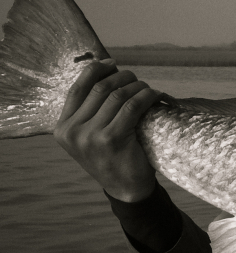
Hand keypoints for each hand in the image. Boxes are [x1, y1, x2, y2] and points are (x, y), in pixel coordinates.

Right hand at [54, 59, 162, 201]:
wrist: (126, 189)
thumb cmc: (113, 157)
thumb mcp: (91, 135)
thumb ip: (91, 110)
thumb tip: (106, 70)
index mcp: (62, 128)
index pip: (77, 88)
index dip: (95, 70)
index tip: (113, 64)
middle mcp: (72, 131)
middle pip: (100, 88)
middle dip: (122, 77)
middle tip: (136, 79)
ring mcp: (90, 136)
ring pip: (118, 95)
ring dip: (137, 86)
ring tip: (147, 89)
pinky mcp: (112, 139)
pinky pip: (133, 106)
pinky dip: (147, 96)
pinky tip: (156, 95)